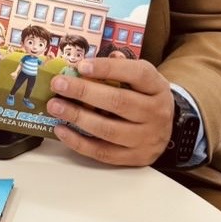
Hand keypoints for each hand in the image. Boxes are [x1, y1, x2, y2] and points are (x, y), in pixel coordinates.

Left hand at [46, 57, 175, 166]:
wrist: (166, 128)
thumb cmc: (144, 97)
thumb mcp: (139, 78)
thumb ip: (117, 68)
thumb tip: (85, 63)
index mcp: (157, 87)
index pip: (137, 74)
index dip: (107, 68)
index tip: (81, 66)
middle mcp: (156, 113)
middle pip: (119, 102)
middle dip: (84, 92)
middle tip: (58, 84)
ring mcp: (147, 138)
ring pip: (109, 130)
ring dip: (77, 117)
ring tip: (54, 106)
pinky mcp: (136, 158)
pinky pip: (104, 153)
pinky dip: (79, 143)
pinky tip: (61, 130)